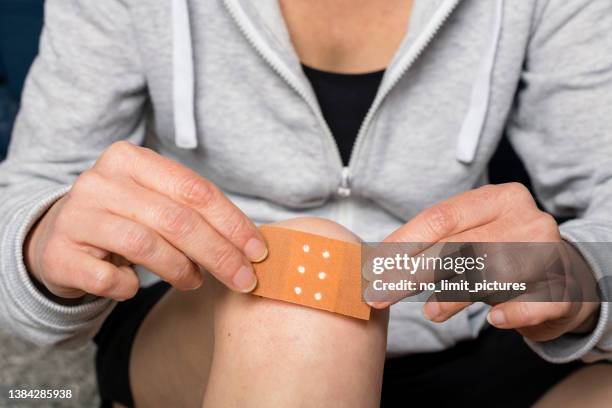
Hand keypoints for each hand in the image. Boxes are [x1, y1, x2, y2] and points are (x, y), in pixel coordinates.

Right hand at [25, 141, 267, 300]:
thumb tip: (250, 246)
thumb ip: (195, 213)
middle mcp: (101, 180)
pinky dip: (129, 287)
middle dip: (219, 254)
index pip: (196, 191)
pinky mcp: (58, 253)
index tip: (258, 252)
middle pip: (177, 219)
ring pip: (145, 245)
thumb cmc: (124, 219)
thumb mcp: (157, 203)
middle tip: (242, 279)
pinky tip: (132, 285)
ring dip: (180, 270)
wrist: (60, 236)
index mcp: (131, 159)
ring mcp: (76, 215)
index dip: (233, 223)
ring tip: (193, 281)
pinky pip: (108, 278)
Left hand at [369, 183, 599, 341]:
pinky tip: (493, 318)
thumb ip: (434, 244)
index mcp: (500, 198)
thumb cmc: (504, 252)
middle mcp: (527, 220)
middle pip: (459, 246)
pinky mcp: (563, 291)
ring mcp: (549, 254)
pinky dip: (510, 313)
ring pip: (491, 275)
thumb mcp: (471, 236)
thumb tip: (377, 263)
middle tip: (382, 294)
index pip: (442, 218)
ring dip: (452, 296)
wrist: (562, 274)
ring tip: (430, 312)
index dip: (403, 244)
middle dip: (413, 273)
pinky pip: (531, 305)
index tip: (374, 267)